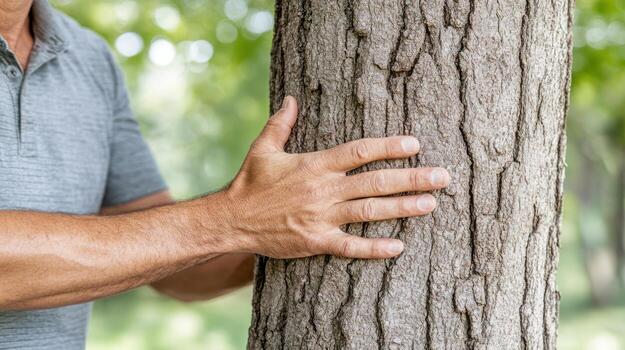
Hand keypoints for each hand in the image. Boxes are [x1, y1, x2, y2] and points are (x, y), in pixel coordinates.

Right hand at [221, 96, 449, 258]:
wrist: (231, 220)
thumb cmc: (249, 183)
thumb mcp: (263, 148)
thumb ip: (281, 123)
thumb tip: (291, 98)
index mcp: (315, 165)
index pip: (359, 152)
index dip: (389, 147)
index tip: (415, 144)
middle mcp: (323, 190)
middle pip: (375, 182)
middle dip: (412, 178)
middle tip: (442, 177)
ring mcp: (322, 218)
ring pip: (370, 211)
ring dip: (403, 208)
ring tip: (431, 204)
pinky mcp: (316, 242)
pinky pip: (351, 247)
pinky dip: (375, 248)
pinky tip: (399, 247)